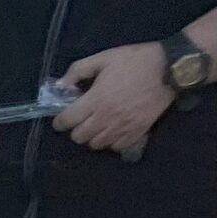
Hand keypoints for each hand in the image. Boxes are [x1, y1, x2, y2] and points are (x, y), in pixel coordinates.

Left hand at [56, 44, 173, 152]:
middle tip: (83, 119)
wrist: (170, 68)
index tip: (63, 118)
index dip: (60, 121)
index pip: (67, 121)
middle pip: (79, 137)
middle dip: (76, 129)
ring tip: (98, 125)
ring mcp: (122, 127)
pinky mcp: (137, 132)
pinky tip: (113, 130)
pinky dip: (111, 142)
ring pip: (96, 144)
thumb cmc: (136, 61)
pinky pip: (116, 147)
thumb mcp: (105, 57)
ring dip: (93, 136)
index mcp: (96, 100)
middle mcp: (106, 118)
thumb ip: (78, 70)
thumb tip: (61, 85)